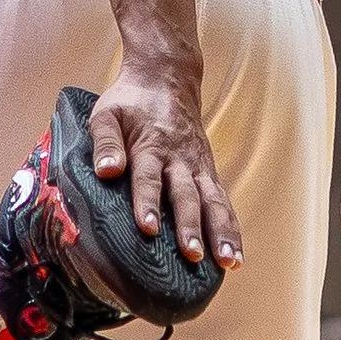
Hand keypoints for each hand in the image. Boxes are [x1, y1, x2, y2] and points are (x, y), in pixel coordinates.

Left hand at [90, 59, 240, 269]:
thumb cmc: (131, 102)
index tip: (147, 227)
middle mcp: (179, 158)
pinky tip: (235, 256)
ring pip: (213, 201)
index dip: (146, 201)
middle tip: (191, 254)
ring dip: (220, 232)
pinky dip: (230, 229)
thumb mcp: (107, 114)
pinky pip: (222, 202)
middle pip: (186, 195)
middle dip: (190, 225)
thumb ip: (105, 143)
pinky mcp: (208, 172)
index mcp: (150, 145)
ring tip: (228, 262)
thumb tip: (106, 171)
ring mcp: (198, 167)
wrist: (167, 77)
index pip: (148, 177)